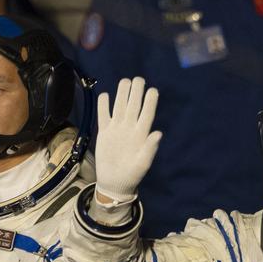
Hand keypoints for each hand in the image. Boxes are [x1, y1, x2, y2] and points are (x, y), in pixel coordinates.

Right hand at [94, 77, 161, 203]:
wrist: (114, 182)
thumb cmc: (132, 175)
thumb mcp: (142, 164)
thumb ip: (149, 149)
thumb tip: (158, 133)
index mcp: (141, 134)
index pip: (147, 114)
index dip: (150, 102)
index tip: (153, 90)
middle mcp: (129, 128)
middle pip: (133, 106)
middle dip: (136, 92)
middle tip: (138, 79)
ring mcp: (116, 129)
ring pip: (119, 107)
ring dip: (122, 94)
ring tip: (125, 81)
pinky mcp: (104, 132)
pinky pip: (104, 115)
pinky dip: (103, 105)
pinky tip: (105, 95)